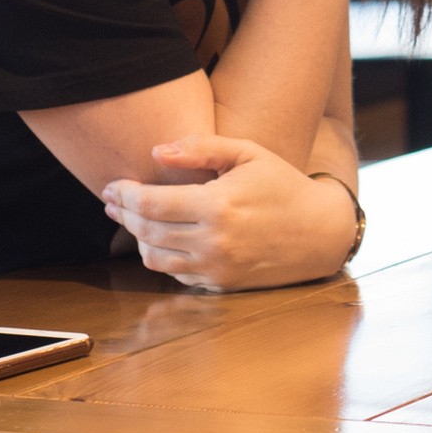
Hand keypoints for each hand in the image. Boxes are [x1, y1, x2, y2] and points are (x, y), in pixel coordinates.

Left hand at [102, 134, 358, 290]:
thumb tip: (155, 151)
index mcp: (218, 205)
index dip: (124, 194)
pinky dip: (161, 255)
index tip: (111, 185)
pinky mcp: (220, 284)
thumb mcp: (248, 153)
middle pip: (146, 231)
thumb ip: (201, 148)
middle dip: (123, 214)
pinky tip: (160, 237)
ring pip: (154, 258)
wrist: (319, 232)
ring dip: (136, 238)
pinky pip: (175, 274)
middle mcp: (213, 242)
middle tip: (112, 200)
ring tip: (132, 218)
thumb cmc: (282, 184)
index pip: (150, 204)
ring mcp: (216, 268)